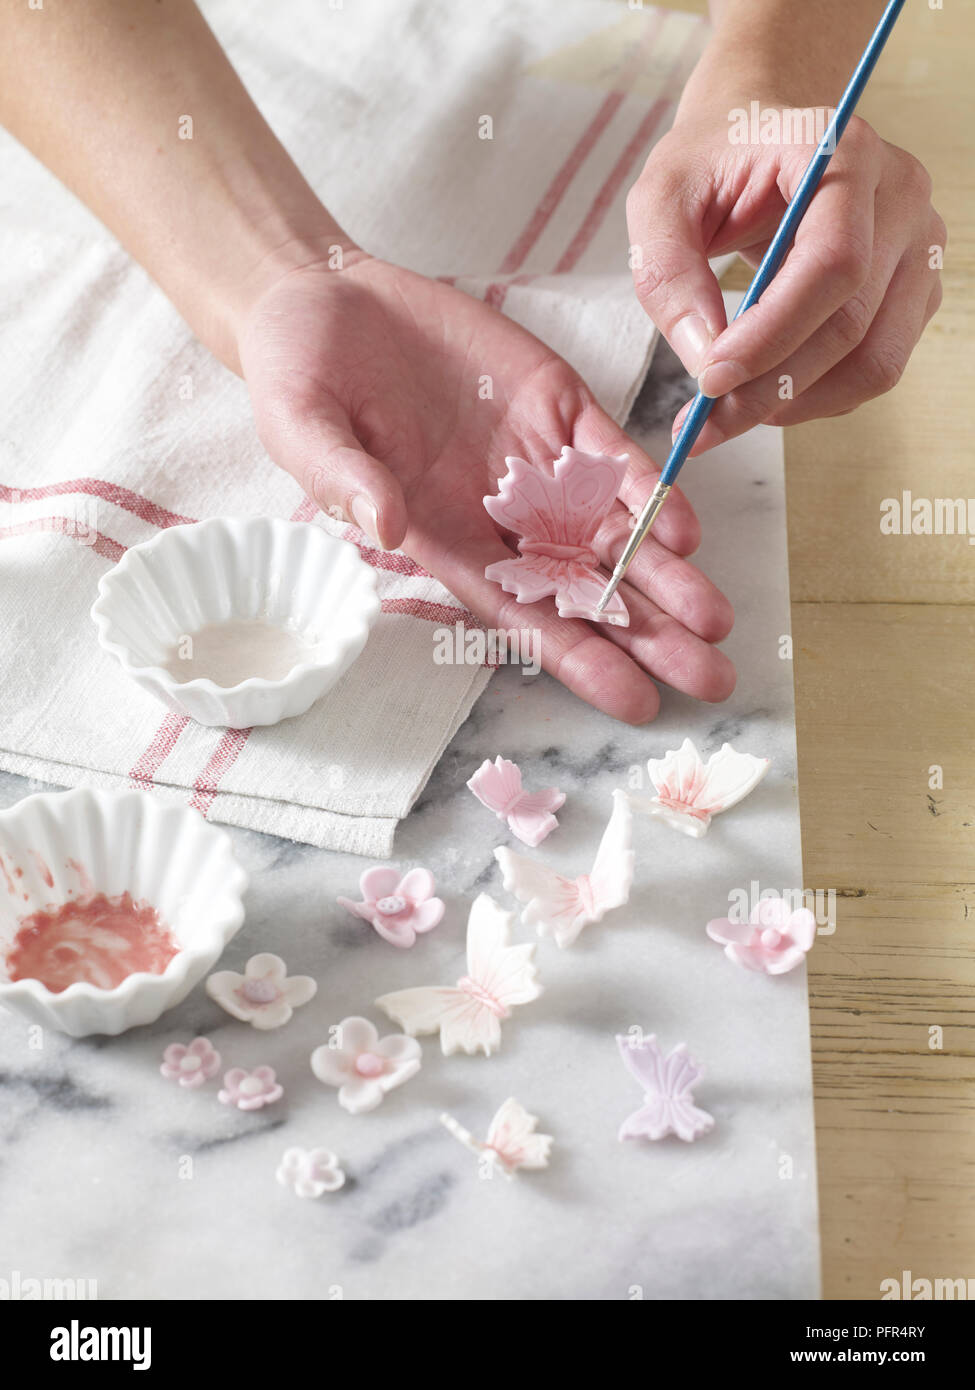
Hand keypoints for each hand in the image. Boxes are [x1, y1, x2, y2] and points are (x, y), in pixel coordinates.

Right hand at [237, 248, 735, 722]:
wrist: (326, 299)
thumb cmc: (299, 379)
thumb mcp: (302, 429)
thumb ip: (343, 477)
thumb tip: (385, 524)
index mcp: (441, 539)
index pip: (521, 614)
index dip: (578, 658)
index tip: (634, 700)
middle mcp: (498, 514)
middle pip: (585, 588)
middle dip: (647, 634)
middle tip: (711, 678)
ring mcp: (534, 460)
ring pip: (612, 531)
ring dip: (665, 575)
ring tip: (717, 619)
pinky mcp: (555, 404)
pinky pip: (611, 455)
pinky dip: (647, 489)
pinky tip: (684, 526)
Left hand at [627, 103, 944, 453]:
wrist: (758, 132)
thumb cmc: (711, 158)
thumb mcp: (659, 198)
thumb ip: (666, 271)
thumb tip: (703, 356)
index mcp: (843, 153)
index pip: (832, 263)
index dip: (773, 333)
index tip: (710, 378)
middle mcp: (898, 197)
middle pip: (852, 324)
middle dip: (771, 387)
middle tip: (705, 422)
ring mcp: (917, 246)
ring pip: (875, 361)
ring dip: (798, 404)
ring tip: (730, 413)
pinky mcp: (913, 288)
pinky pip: (876, 366)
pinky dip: (818, 396)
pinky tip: (766, 390)